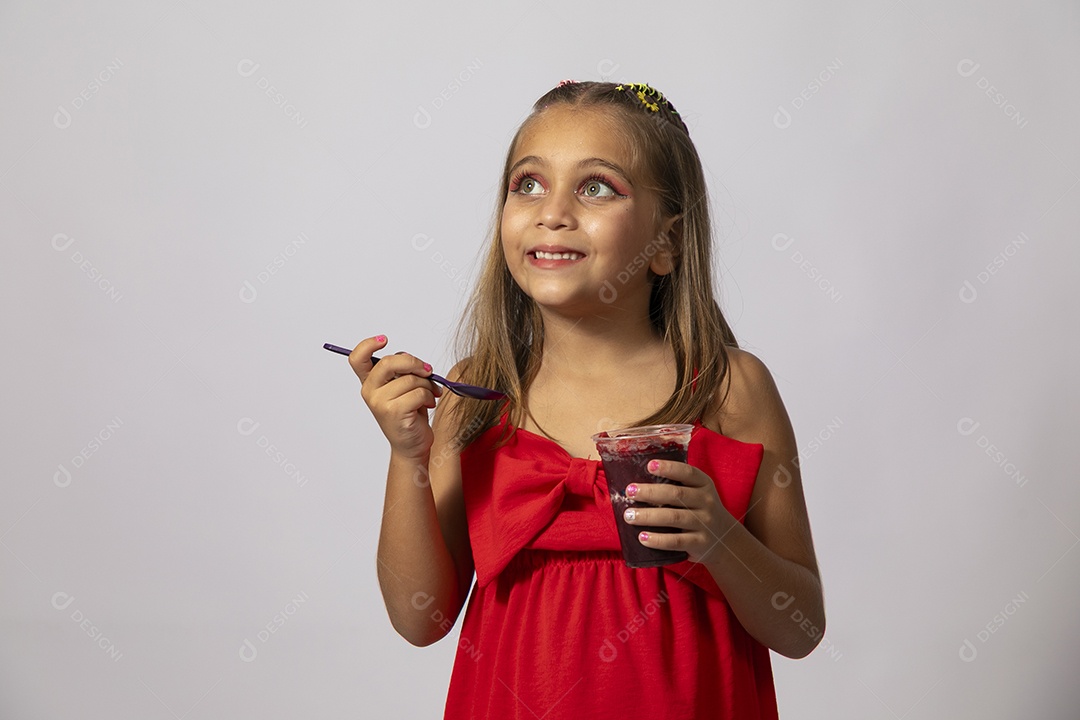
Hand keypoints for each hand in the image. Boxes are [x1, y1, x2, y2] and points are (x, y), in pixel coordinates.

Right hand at [349, 335, 442, 460]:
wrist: (412, 445)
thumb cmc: (410, 413)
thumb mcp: (403, 387)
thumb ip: (402, 370)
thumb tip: (413, 361)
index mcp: (370, 382)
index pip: (358, 358)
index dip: (368, 345)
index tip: (384, 339)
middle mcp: (370, 391)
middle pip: (389, 362)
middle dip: (414, 362)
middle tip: (427, 370)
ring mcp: (380, 403)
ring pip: (410, 379)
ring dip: (428, 385)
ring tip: (431, 394)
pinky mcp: (393, 412)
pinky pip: (418, 393)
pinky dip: (429, 396)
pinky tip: (429, 403)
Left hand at [623, 459, 737, 565]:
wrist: (725, 541)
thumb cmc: (701, 511)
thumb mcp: (698, 493)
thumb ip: (677, 486)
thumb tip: (638, 483)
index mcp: (704, 485)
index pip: (687, 473)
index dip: (669, 468)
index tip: (649, 465)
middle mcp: (706, 502)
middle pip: (676, 494)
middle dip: (650, 492)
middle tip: (629, 491)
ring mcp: (704, 523)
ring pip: (674, 517)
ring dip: (648, 516)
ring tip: (629, 515)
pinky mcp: (699, 543)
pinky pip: (676, 541)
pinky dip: (658, 540)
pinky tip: (642, 537)